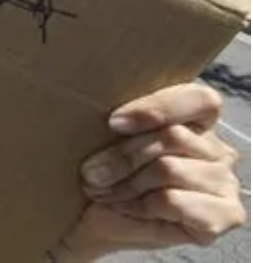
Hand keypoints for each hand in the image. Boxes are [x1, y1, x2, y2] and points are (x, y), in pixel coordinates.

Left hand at [61, 84, 244, 257]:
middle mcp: (217, 149)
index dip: (158, 108)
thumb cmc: (106, 173)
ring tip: (104, 190)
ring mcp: (225, 182)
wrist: (95, 219)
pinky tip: (129, 207)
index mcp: (197, 121)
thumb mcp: (110, 140)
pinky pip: (173, 200)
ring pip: (169, 168)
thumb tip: (115, 119)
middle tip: (92, 172)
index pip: (200, 99)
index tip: (114, 123)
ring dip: (127, 182)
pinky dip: (141, 205)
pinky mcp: (225, 215)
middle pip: (173, 136)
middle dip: (123, 156)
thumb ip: (124, 122)